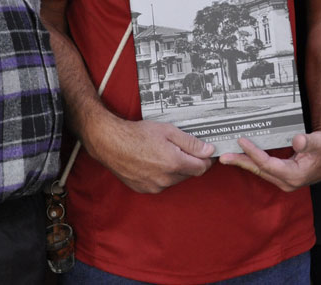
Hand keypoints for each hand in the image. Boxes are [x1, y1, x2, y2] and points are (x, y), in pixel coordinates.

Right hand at [86, 115, 213, 193]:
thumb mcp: (168, 131)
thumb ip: (191, 142)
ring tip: (164, 153)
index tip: (204, 151)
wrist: (111, 143)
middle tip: (180, 148)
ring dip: (176, 169)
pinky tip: (154, 162)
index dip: (206, 159)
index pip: (201, 168)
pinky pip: (161, 184)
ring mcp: (154, 187)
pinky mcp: (145, 190)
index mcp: (174, 164)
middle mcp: (165, 179)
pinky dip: (162, 175)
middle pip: (189, 174)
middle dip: (190, 162)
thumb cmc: (137, 134)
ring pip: (175, 180)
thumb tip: (209, 150)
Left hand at [218, 130, 320, 190]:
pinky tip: (243, 156)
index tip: (242, 141)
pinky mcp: (283, 176)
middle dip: (241, 162)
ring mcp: (285, 181)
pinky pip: (264, 169)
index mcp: (295, 175)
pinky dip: (253, 162)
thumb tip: (297, 140)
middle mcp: (287, 181)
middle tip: (223, 157)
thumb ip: (309, 142)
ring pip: (260, 171)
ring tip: (227, 157)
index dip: (254, 153)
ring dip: (244, 163)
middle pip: (259, 171)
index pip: (268, 164)